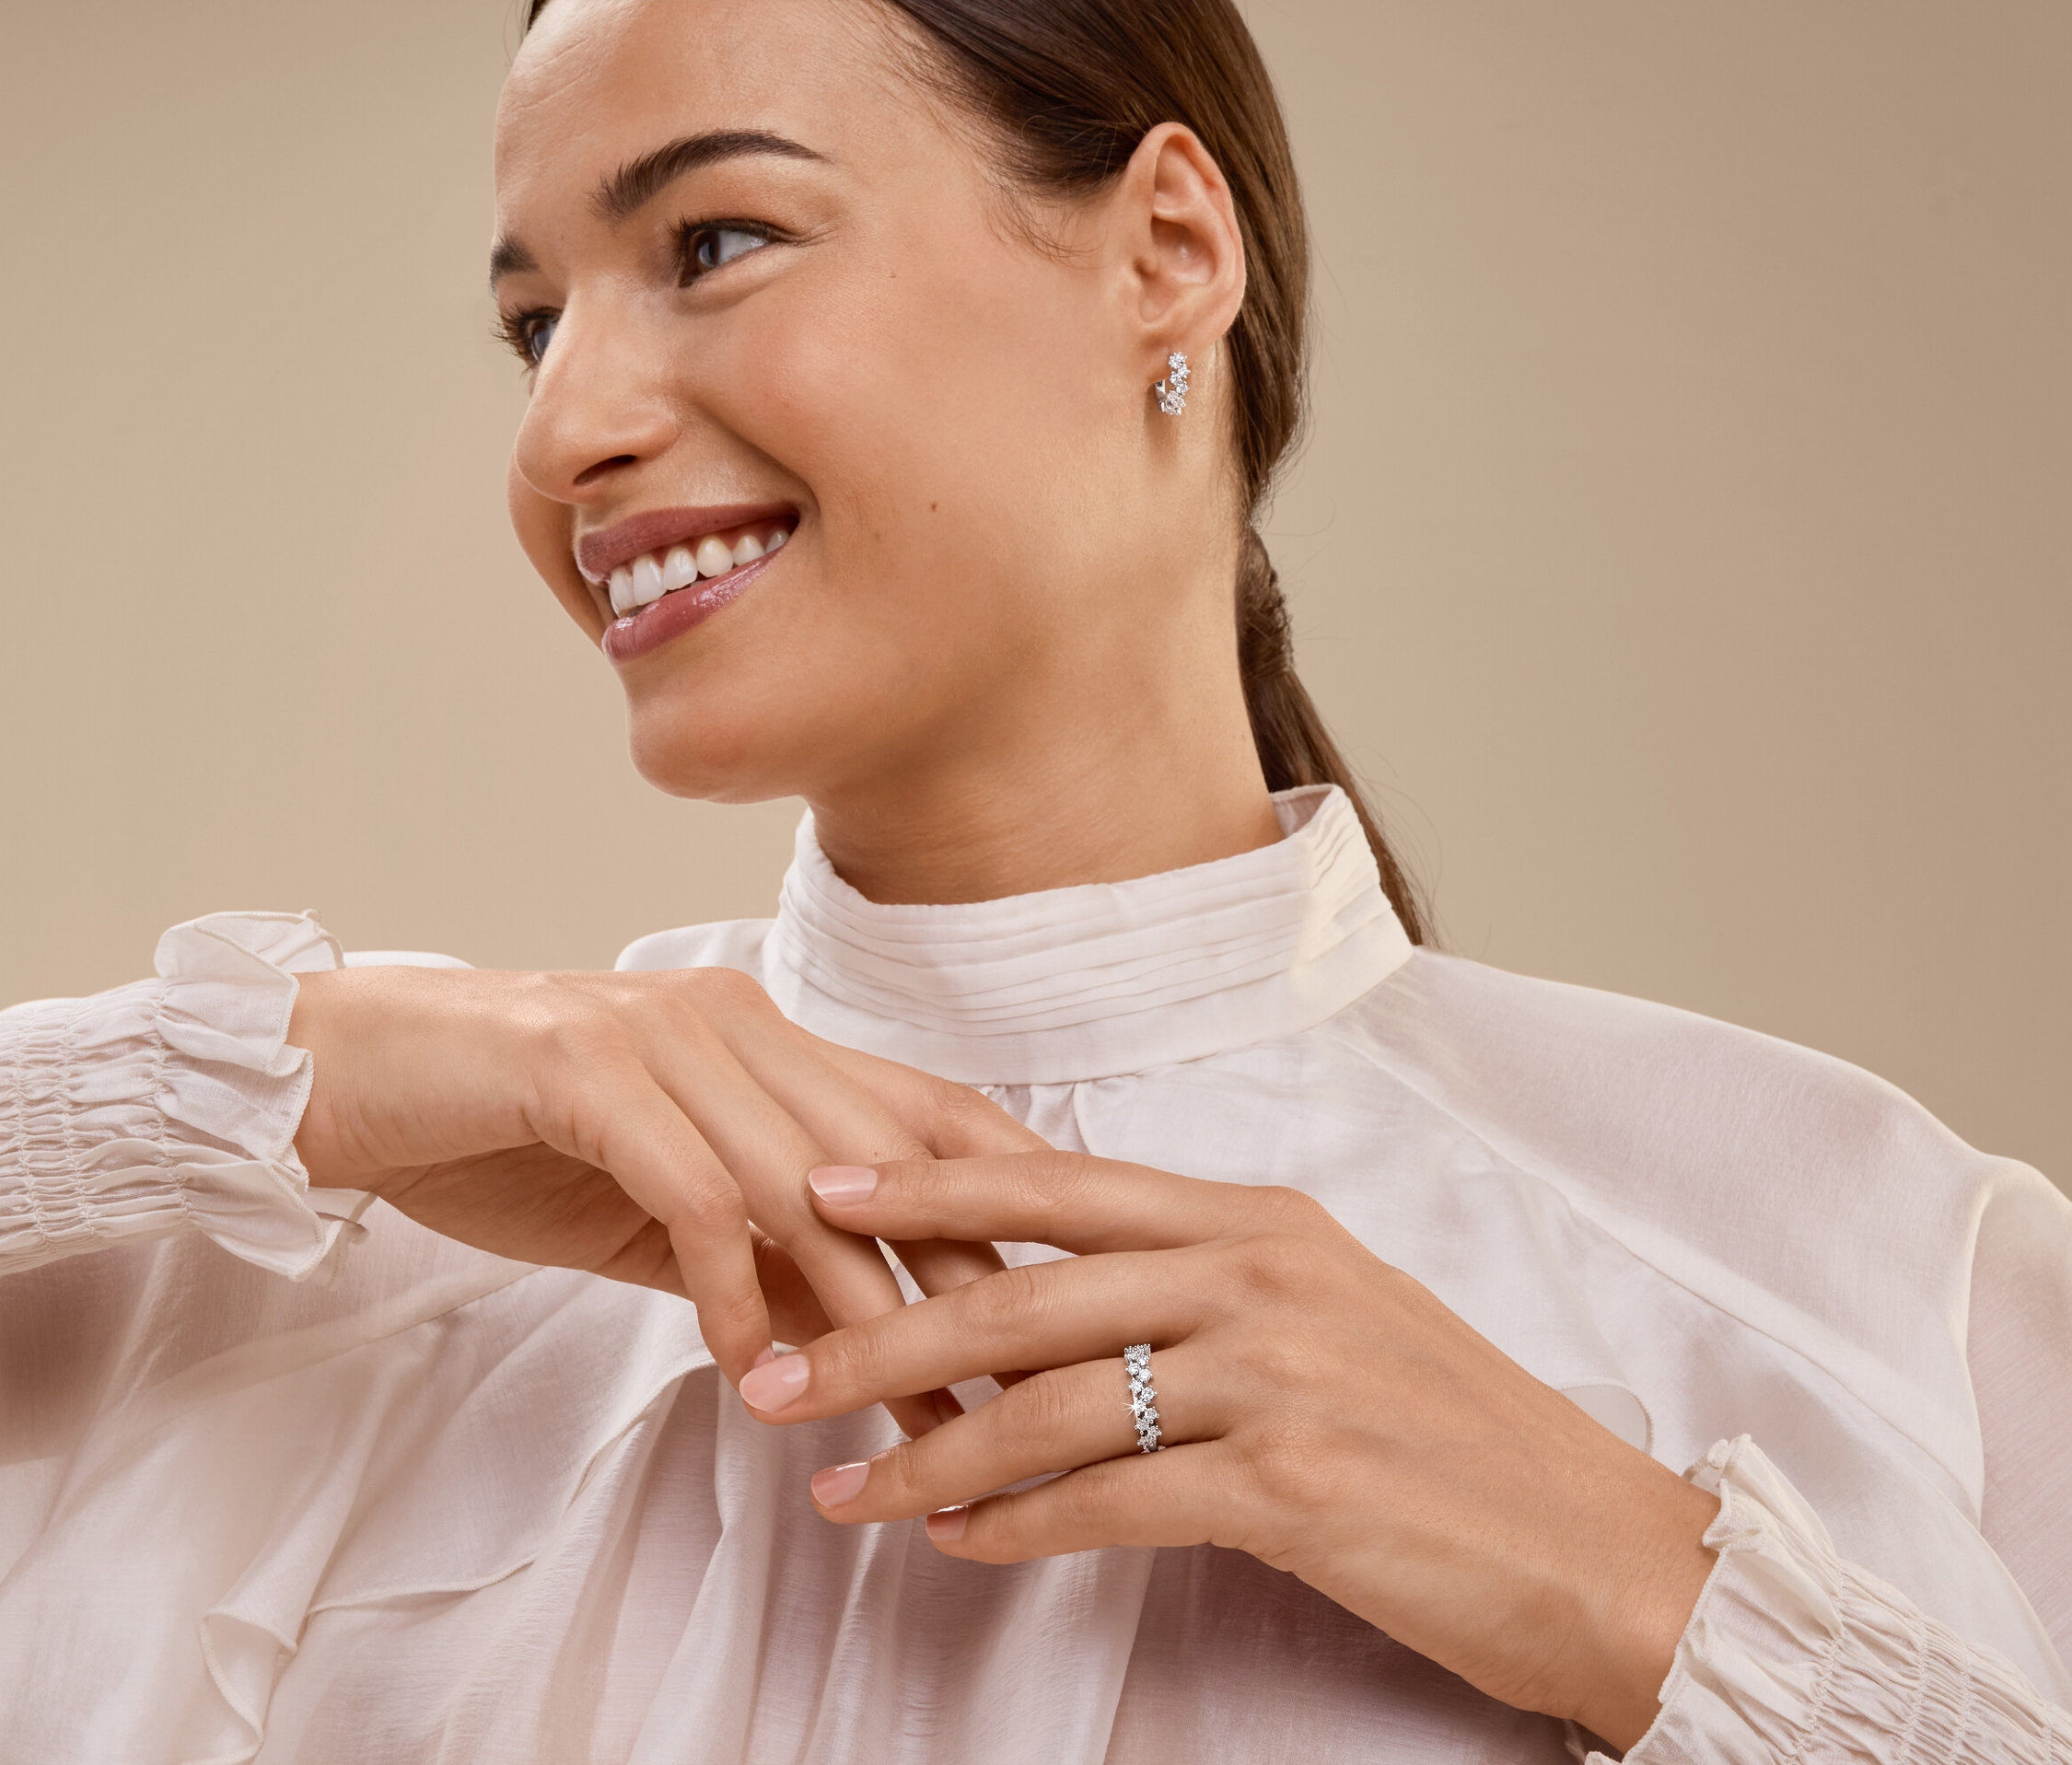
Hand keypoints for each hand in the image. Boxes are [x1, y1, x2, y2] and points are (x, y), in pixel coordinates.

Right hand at [287, 965, 1044, 1433]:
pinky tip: (744, 1368)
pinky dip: (728, 1287)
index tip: (1067, 1287)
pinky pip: (689, 1192)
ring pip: (802, 1175)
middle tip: (1002, 1387)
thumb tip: (862, 1338)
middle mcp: (733, 1018)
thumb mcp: (658, 1208)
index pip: (922, 1106)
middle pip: (887, 1151)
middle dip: (953, 1274)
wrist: (347, 1078)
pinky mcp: (582, 1068)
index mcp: (764, 1034)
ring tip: (898, 1404)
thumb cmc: (508, 1137)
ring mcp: (662, 1035)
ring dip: (856, 1303)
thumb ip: (757, 1250)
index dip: (1004, 1189)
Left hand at [737, 1151, 1718, 1750]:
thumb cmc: (1449, 1433)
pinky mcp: (1294, 1481)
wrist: (1602, 1546)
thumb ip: (1201, 1290)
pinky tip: (957, 1547)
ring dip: (926, 1456)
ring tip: (839, 1490)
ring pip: (1049, 1404)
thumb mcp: (1328, 1316)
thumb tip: (1061, 1301)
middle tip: (771, 1367)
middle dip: (879, 1332)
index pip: (1060, 1184)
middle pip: (1025, 1291)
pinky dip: (1020, 1527)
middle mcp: (1262, 1273)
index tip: (817, 1190)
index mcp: (1261, 1219)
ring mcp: (1279, 1371)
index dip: (929, 1185)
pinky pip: (1113, 1502)